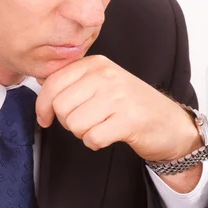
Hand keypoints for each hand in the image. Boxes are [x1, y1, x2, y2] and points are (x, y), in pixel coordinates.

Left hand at [36, 55, 203, 190]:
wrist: (168, 124)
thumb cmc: (130, 106)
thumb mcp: (101, 84)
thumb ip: (72, 82)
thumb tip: (39, 82)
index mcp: (95, 64)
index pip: (52, 84)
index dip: (43, 107)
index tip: (46, 118)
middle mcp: (106, 76)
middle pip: (61, 107)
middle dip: (67, 122)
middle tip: (85, 123)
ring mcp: (118, 97)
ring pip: (74, 124)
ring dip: (83, 134)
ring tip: (100, 127)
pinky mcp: (128, 120)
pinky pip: (92, 138)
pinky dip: (96, 143)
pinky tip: (108, 136)